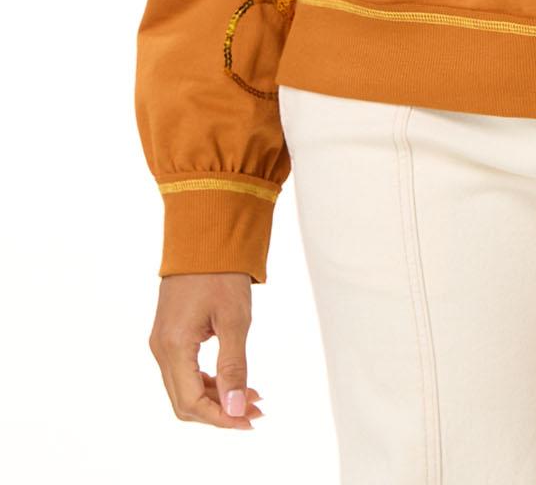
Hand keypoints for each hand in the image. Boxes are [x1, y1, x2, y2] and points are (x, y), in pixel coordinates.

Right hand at [148, 272, 265, 428]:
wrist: (204, 234)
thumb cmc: (221, 271)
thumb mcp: (235, 319)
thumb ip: (233, 366)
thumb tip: (236, 408)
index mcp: (174, 345)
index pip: (192, 402)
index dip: (221, 418)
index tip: (250, 420)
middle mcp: (161, 348)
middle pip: (185, 401)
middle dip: (220, 412)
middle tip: (255, 411)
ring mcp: (162, 341)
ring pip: (184, 388)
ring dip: (216, 398)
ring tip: (251, 396)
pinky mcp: (169, 335)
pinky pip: (184, 371)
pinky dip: (208, 381)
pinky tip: (233, 380)